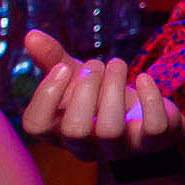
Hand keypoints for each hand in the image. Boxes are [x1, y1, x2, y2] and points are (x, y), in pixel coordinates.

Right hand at [18, 31, 184, 161]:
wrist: (145, 114)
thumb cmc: (100, 96)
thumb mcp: (76, 76)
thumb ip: (52, 59)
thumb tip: (31, 36)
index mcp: (58, 131)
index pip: (35, 125)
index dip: (46, 94)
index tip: (63, 68)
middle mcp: (85, 147)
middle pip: (75, 129)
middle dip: (87, 87)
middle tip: (97, 65)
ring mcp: (119, 148)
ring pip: (111, 129)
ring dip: (114, 87)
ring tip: (117, 65)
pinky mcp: (153, 142)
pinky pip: (154, 128)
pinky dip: (150, 98)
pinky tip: (144, 78)